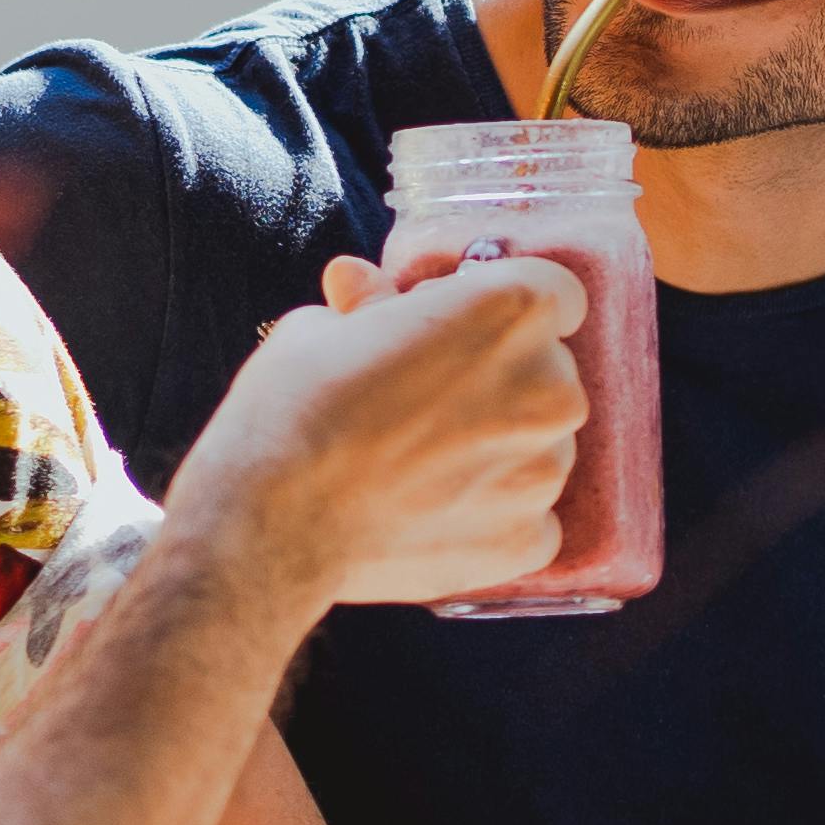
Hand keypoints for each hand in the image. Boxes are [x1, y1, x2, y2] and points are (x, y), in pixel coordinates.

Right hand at [172, 249, 586, 612]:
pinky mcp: (526, 539)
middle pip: (547, 371)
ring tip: (419, 466)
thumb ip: (370, 307)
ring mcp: (544, 469)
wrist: (271, 520)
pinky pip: (530, 519)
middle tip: (425, 401)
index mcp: (511, 311)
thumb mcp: (324, 328)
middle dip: (498, 380)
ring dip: (497, 449)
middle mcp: (549, 386)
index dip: (503, 309)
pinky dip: (492, 516)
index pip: (552, 294)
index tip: (462, 327)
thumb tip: (361, 285)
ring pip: (540, 446)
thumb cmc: (294, 409)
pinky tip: (433, 514)